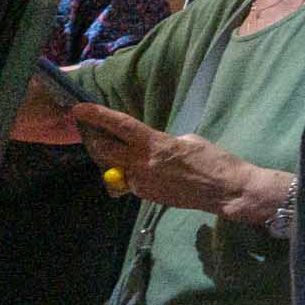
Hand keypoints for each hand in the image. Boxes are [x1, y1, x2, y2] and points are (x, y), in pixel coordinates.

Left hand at [72, 103, 277, 220]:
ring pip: (114, 168)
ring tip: (122, 153)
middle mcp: (142, 164)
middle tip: (91, 132)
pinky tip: (150, 172)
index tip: (79, 109)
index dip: (98, 116)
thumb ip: (164, 142)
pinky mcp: (146, 195)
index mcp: (156, 145)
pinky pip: (129, 181)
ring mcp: (142, 182)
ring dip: (113, 160)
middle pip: (104, 151)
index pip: (120, 127)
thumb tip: (152, 144)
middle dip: (95, 141)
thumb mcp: (190, 141)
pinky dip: (132, 174)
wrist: (225, 191)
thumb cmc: (215, 161)